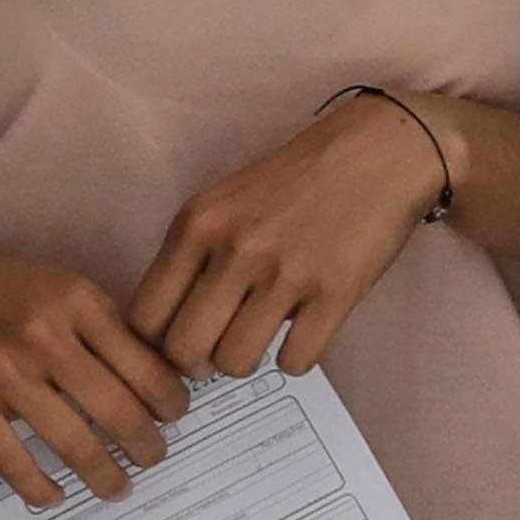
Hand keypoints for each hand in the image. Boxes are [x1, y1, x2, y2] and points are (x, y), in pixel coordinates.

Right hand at [0, 221, 189, 508]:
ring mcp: (3, 374)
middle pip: (122, 413)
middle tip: (154, 458)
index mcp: (78, 301)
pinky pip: (15, 462)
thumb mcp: (52, 282)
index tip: (175, 417)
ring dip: (105, 477)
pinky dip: (41, 488)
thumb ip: (97, 325)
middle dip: (148, 447)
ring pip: (76, 445)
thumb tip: (150, 376)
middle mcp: (45, 337)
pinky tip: (54, 495)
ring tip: (116, 487)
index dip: (172, 404)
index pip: (149, 368)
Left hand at [128, 92, 448, 380]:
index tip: (181, 344)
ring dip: (248, 361)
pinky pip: (295, 360)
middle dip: (199, 365)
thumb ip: (195, 256)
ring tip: (263, 339)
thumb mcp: (223, 204)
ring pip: (237, 361)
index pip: (145, 316)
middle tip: (218, 354)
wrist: (374, 153)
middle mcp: (234, 250)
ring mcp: (285, 273)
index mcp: (196, 226)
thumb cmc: (296, 182)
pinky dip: (296, 357)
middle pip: (185, 349)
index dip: (158, 346)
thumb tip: (178, 327)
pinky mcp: (334, 293)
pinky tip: (304, 332)